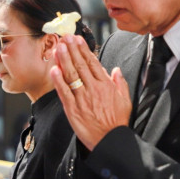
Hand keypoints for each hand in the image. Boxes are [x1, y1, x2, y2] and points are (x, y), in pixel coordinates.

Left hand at [50, 34, 131, 150]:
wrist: (110, 141)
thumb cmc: (117, 122)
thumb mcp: (125, 101)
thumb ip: (120, 83)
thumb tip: (116, 69)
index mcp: (106, 86)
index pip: (93, 63)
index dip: (84, 50)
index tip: (77, 39)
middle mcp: (94, 90)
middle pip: (81, 66)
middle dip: (72, 50)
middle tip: (65, 37)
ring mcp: (82, 99)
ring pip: (72, 76)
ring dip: (64, 60)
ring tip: (58, 47)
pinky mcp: (73, 109)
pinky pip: (64, 92)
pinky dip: (58, 81)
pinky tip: (54, 70)